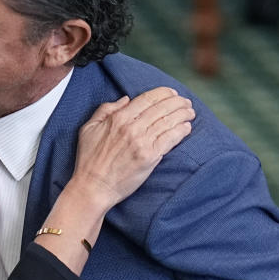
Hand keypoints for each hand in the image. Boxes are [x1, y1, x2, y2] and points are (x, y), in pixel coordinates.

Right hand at [71, 87, 193, 211]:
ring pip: (168, 121)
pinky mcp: (150, 157)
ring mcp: (142, 142)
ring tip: (190, 113)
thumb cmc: (89, 159)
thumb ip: (105, 110)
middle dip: (177, 102)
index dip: (163, 93)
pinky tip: (187, 127)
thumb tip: (126, 99)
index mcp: (118, 118)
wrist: (93, 186)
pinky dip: (181, 131)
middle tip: (186, 102)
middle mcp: (131, 127)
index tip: (171, 93)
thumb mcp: (88, 128)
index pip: (147, 98)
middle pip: (161, 108)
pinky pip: (170, 139)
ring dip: (183, 114)